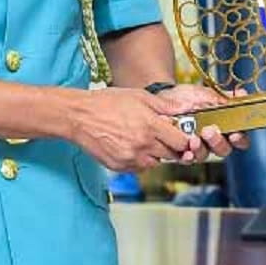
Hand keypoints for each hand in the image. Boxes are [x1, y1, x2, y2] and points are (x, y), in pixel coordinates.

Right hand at [68, 88, 194, 171]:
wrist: (79, 117)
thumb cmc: (107, 103)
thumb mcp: (140, 97)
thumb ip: (165, 106)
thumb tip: (186, 109)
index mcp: (151, 126)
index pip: (181, 142)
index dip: (184, 139)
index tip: (183, 136)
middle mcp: (143, 145)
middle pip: (171, 155)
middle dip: (171, 147)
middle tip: (164, 137)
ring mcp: (130, 159)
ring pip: (155, 163)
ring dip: (155, 154)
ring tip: (143, 139)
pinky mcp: (120, 167)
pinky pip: (138, 167)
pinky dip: (139, 159)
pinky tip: (130, 145)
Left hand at [151, 83, 250, 157]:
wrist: (164, 98)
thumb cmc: (189, 97)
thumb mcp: (207, 94)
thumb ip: (225, 98)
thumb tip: (242, 94)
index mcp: (225, 128)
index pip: (240, 140)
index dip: (240, 139)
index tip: (234, 134)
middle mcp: (213, 141)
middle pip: (223, 150)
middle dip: (217, 142)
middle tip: (209, 131)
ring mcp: (198, 148)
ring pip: (204, 155)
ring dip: (201, 149)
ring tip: (194, 139)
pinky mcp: (181, 152)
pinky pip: (186, 159)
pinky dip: (187, 157)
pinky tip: (186, 152)